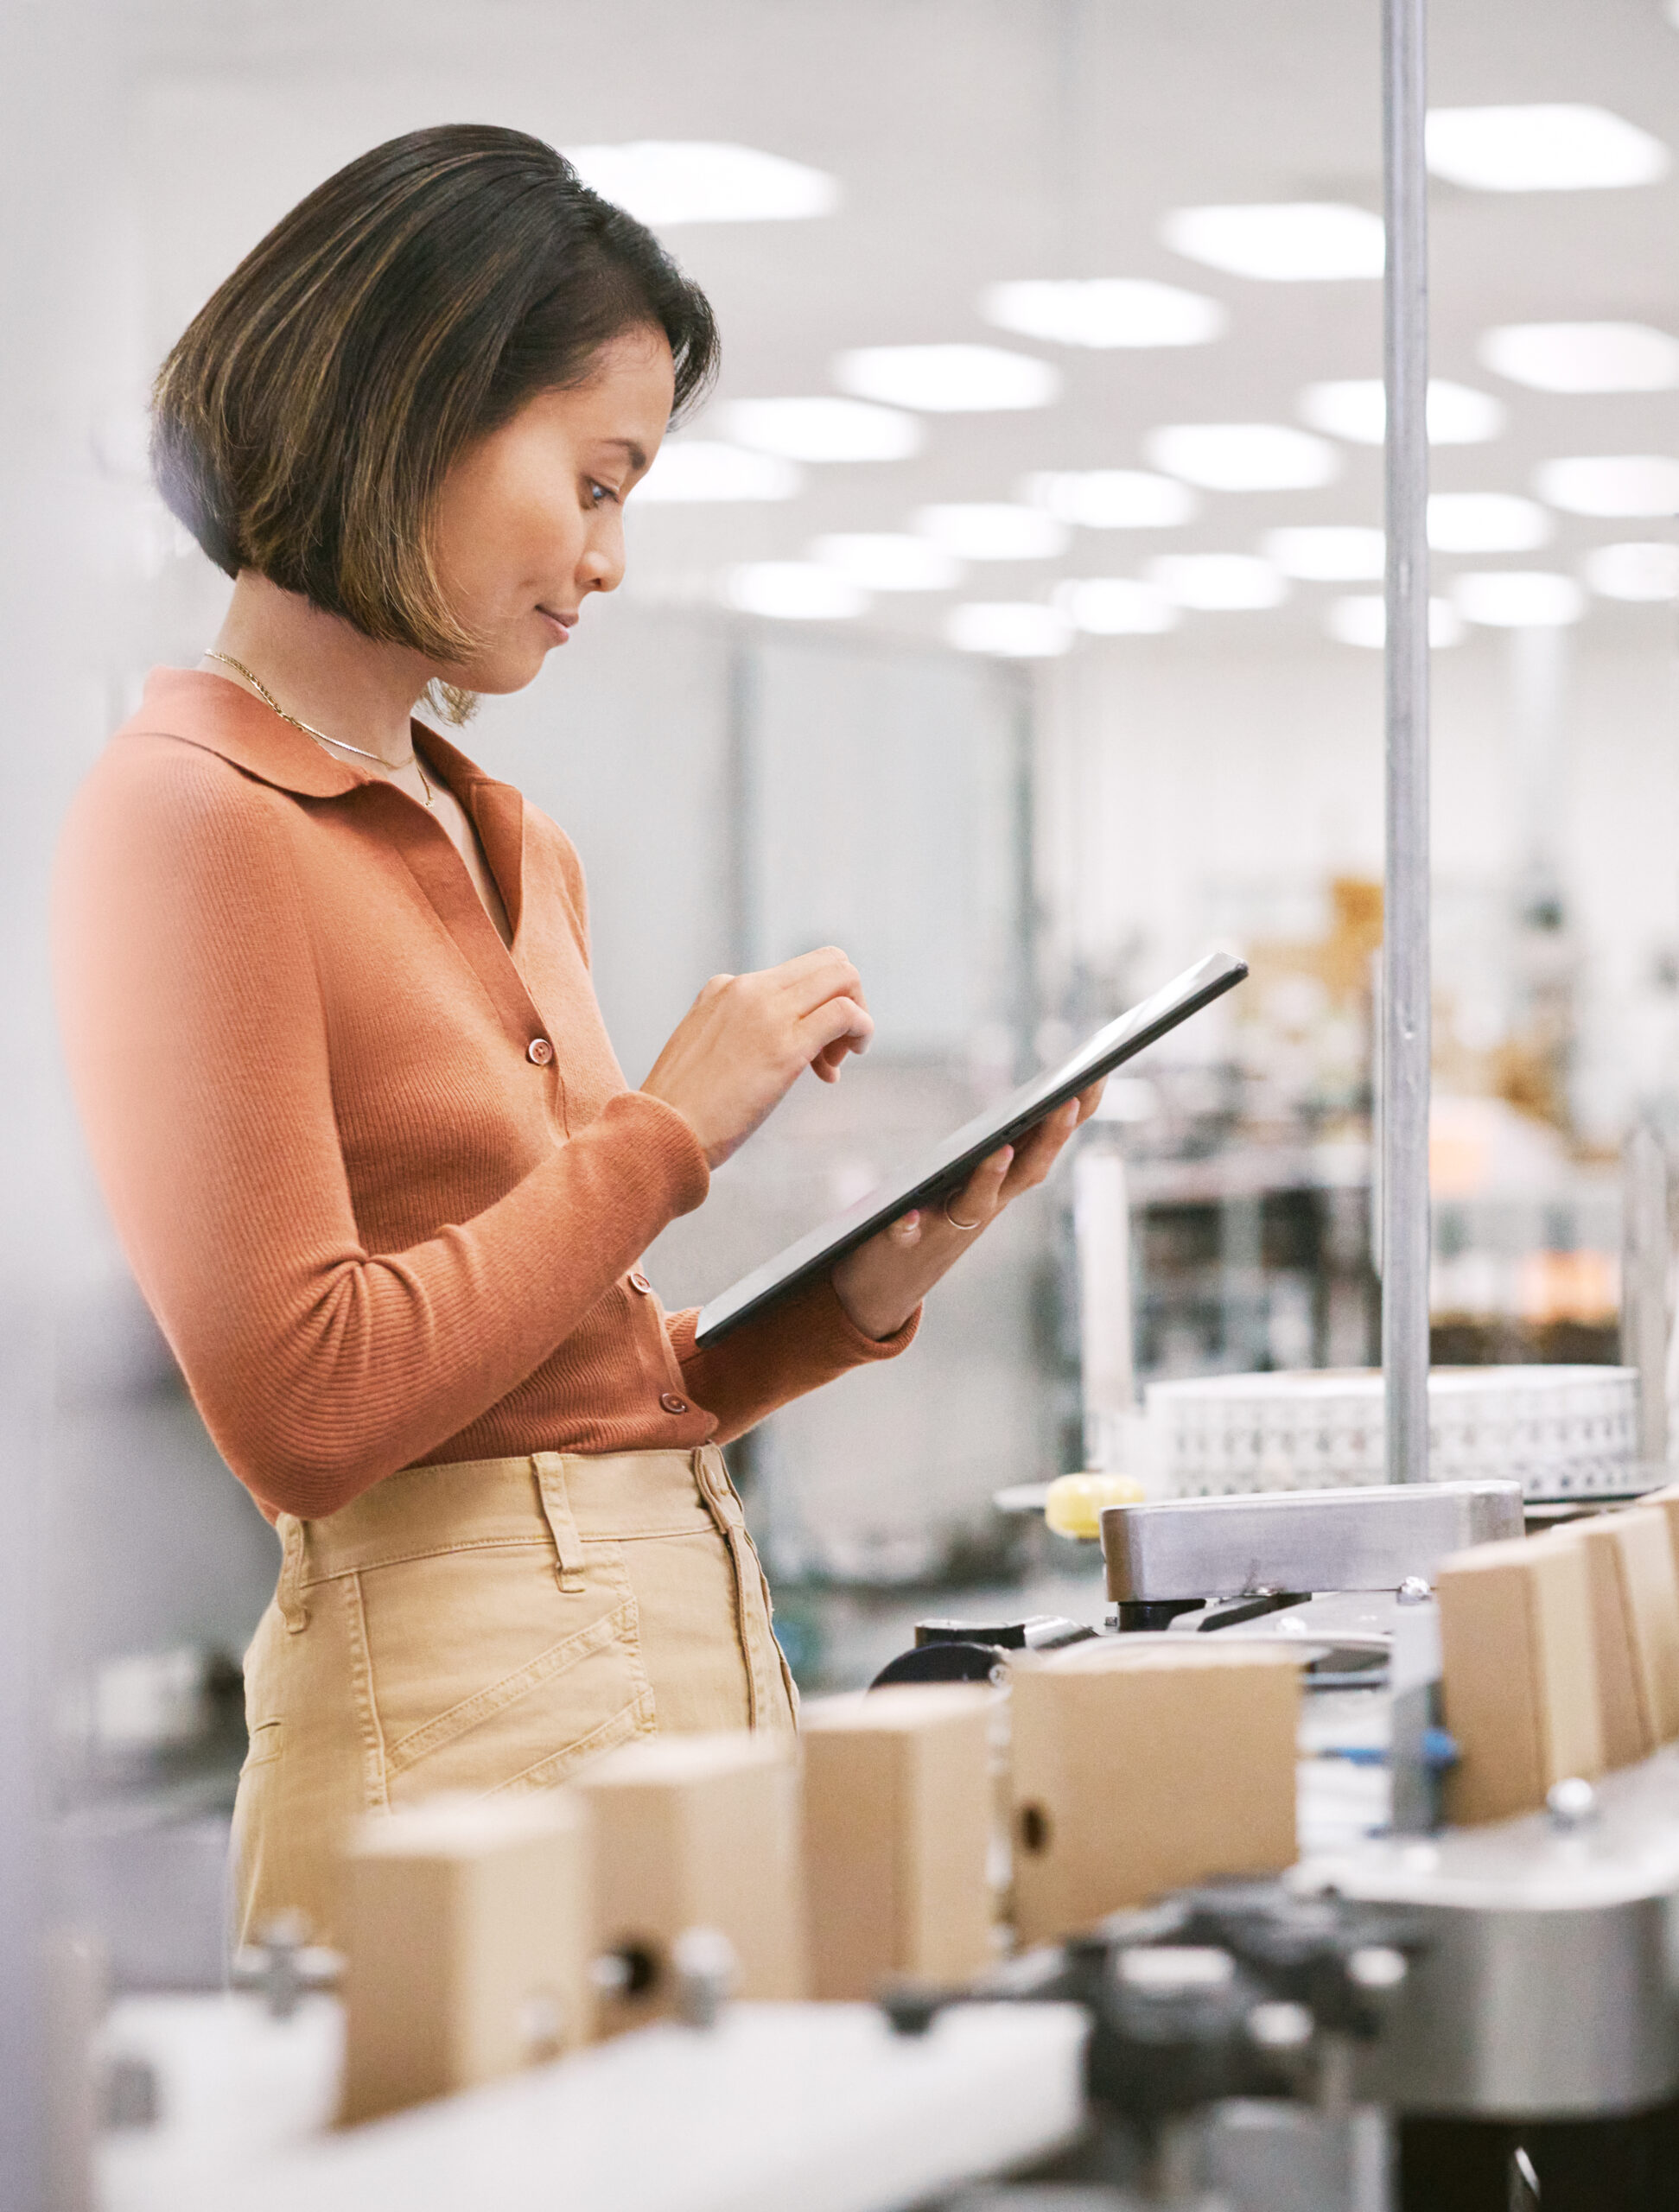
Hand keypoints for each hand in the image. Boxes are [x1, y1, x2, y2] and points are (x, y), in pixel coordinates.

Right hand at [641, 948, 872, 1168]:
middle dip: (848, 1001)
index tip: (808, 1051)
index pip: (798, 971)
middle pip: (830, 961)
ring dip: (858, 1017)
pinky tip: (837, 1070)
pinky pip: (846, 1013)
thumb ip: (735, 1034)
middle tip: (833, 1052)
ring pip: (844, 976)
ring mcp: (766, 1013)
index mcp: (724, 987)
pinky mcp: (785, 1046)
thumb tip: (774, 1048)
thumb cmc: (681, 1109)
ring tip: (833, 1065)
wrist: (659, 1134)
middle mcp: (747, 988)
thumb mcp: (704, 1051)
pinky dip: (861, 1032)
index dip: (816, 1006)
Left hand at [830, 1080, 1106, 1340]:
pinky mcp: (905, 1242)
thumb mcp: (980, 1177)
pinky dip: (909, 1226)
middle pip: (1029, 1170)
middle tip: (1067, 1100)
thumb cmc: (941, 1214)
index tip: (1099, 1072)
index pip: (1048, 1141)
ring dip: (992, 1178)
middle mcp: (988, 1204)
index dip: (1076, 1110)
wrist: (893, 1283)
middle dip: (1051, 1136)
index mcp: (1006, 1181)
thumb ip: (1007, 1143)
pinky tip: (906, 1216)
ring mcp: (951, 1226)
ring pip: (978, 1202)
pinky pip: (908, 1235)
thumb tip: (1040, 1095)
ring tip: (1001, 1151)